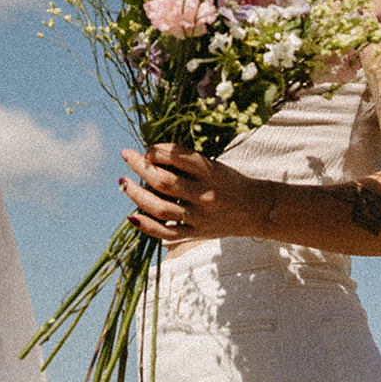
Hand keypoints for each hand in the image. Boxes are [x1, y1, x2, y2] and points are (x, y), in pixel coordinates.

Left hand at [120, 144, 268, 242]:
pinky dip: (146, 226)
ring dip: (136, 194)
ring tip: (123, 182)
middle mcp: (205, 195)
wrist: (256, 210)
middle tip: (126, 155)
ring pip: (160, 208)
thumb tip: (150, 155)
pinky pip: (166, 233)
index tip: (146, 147)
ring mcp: (199, 217)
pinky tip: (132, 216)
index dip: (157, 150)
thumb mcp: (214, 165)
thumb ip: (186, 163)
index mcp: (211, 172)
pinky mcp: (196, 234)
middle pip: (164, 182)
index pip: (179, 156)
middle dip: (141, 167)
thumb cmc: (230, 182)